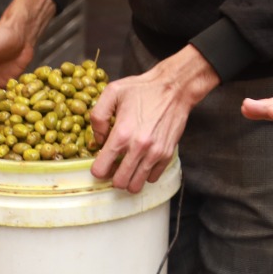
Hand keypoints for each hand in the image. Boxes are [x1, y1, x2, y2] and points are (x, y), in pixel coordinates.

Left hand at [89, 46, 218, 193]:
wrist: (174, 87)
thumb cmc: (142, 89)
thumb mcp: (112, 92)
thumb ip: (98, 117)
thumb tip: (99, 141)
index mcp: (121, 134)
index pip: (101, 170)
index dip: (97, 168)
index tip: (100, 162)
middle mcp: (138, 148)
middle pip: (119, 182)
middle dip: (113, 176)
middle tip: (114, 165)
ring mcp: (154, 153)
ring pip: (136, 185)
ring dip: (129, 179)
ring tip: (128, 165)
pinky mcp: (167, 154)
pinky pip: (152, 178)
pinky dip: (145, 174)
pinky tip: (142, 160)